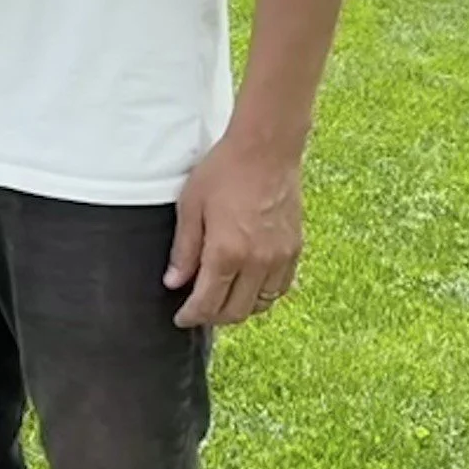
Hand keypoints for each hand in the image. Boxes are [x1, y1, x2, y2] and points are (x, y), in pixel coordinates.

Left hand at [165, 128, 304, 327]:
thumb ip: (184, 250)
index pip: (207, 303)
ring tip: (222, 298)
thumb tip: (174, 283)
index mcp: (226, 253)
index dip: (191, 316)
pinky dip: (263, 295)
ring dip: (239, 308)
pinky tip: (248, 286)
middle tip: (198, 310)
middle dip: (213, 317)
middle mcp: (257, 262)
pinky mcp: (295, 249)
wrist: (266, 150)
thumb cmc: (224, 171)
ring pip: (260, 304)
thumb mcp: (191, 206)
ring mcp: (279, 258)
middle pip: (235, 311)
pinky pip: (280, 288)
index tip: (181, 318)